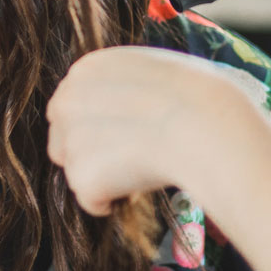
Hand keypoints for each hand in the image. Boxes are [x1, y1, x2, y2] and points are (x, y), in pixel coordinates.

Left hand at [46, 45, 270, 215]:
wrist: (208, 122)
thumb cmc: (199, 96)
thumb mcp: (155, 68)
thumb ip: (126, 83)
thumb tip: (129, 104)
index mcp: (86, 69)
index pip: (72, 107)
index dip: (102, 126)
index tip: (129, 133)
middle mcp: (67, 100)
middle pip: (63, 141)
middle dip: (92, 154)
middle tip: (133, 156)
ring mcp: (72, 138)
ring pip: (79, 172)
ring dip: (106, 177)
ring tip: (146, 166)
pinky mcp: (83, 175)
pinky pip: (91, 201)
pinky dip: (112, 202)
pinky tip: (141, 185)